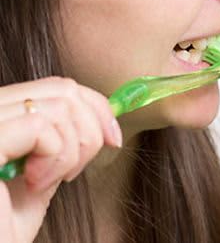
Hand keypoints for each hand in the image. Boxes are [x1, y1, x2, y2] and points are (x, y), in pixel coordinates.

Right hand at [0, 77, 121, 242]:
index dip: (94, 105)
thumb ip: (59, 143)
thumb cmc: (3, 230)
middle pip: (60, 88)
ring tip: (47, 182)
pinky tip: (36, 185)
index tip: (113, 138)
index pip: (53, 86)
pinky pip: (40, 127)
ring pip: (58, 105)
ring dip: (71, 150)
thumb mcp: (39, 176)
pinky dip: (56, 156)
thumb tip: (101, 117)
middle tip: (77, 169)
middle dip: (92, 127)